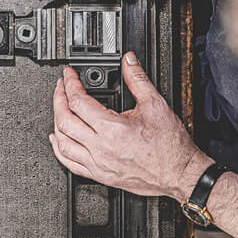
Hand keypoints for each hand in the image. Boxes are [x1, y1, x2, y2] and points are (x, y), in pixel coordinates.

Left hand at [49, 51, 212, 202]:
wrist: (179, 173)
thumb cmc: (170, 146)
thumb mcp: (155, 104)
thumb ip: (138, 79)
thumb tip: (128, 61)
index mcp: (112, 130)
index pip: (78, 102)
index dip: (70, 84)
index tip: (69, 75)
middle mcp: (101, 149)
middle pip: (65, 120)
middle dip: (59, 99)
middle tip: (61, 86)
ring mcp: (99, 164)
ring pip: (63, 143)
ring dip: (57, 123)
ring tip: (59, 107)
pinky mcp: (101, 175)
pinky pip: (70, 164)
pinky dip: (60, 149)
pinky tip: (58, 140)